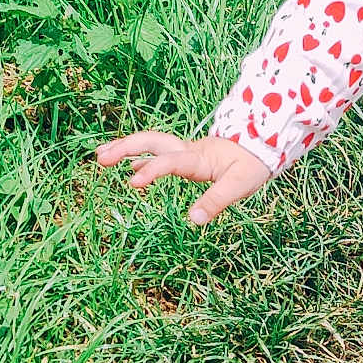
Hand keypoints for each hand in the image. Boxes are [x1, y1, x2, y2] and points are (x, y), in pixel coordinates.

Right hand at [95, 132, 271, 223]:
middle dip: (126, 148)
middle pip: (152, 142)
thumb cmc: (252, 164)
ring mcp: (185, 150)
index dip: (152, 170)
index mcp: (199, 158)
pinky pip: (158, 151)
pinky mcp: (186, 155)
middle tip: (100, 158)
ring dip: (126, 147)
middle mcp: (188, 150)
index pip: (171, 161)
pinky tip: (128, 165)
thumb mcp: (240, 185)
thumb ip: (216, 201)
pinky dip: (139, 155)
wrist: (263, 145)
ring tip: (100, 155)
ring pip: (152, 143)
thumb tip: (193, 221)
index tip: (132, 183)